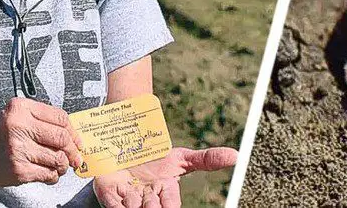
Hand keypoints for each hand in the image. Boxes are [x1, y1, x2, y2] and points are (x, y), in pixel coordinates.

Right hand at [0, 97, 83, 189]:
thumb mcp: (11, 118)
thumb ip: (38, 121)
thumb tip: (71, 135)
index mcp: (20, 108)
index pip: (60, 117)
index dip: (73, 132)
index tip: (78, 141)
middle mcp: (19, 126)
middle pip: (62, 138)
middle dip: (73, 150)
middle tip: (76, 158)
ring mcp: (19, 149)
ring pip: (57, 158)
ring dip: (63, 165)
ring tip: (60, 167)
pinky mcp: (18, 170)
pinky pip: (48, 174)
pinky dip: (53, 176)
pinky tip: (48, 174)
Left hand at [93, 147, 236, 207]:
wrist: (129, 145)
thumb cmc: (157, 156)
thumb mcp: (182, 157)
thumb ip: (207, 159)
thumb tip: (237, 156)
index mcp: (165, 190)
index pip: (171, 203)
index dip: (170, 205)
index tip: (170, 206)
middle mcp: (147, 198)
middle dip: (152, 207)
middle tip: (152, 202)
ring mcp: (128, 197)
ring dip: (135, 205)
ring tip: (137, 198)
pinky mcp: (110, 195)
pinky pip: (113, 205)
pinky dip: (117, 205)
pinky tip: (123, 202)